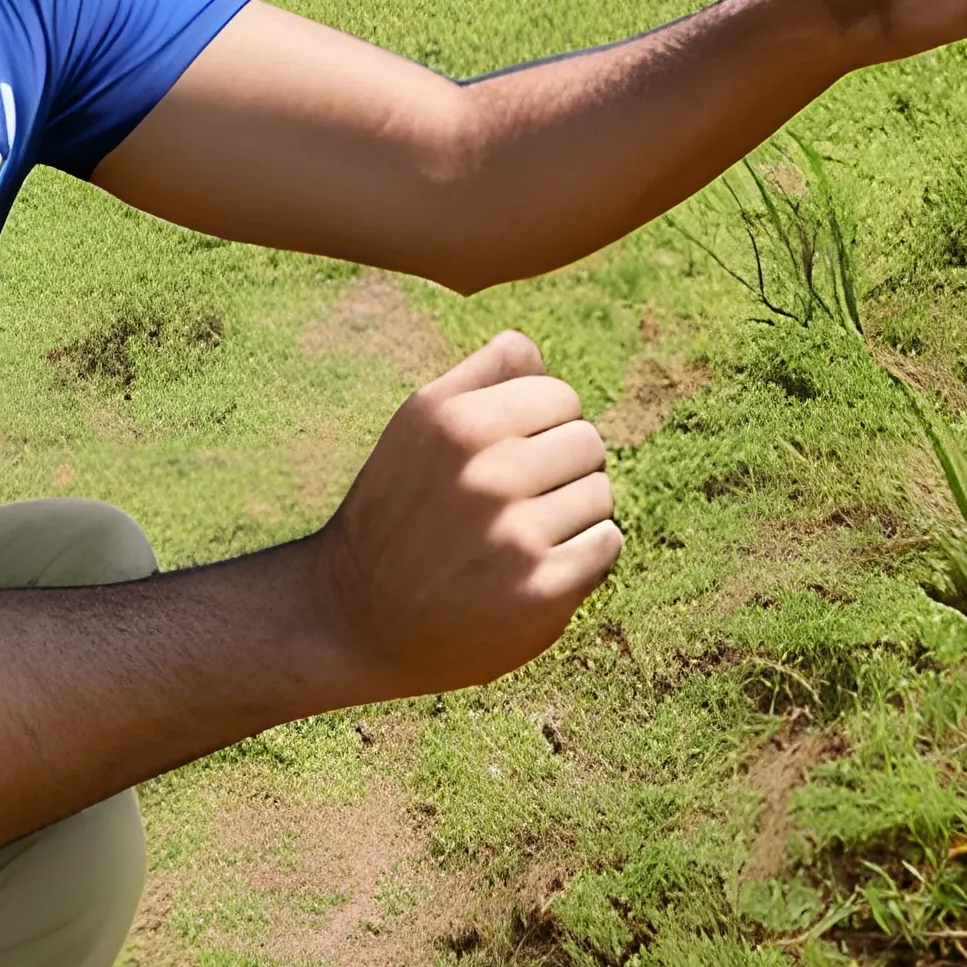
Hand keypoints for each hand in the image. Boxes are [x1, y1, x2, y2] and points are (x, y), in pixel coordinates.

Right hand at [310, 331, 621, 698]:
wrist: (359, 618)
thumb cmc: (396, 510)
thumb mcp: (416, 424)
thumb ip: (478, 376)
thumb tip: (531, 347)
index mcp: (456, 421)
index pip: (559, 394)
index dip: (542, 423)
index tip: (511, 454)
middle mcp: (486, 473)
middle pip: (588, 441)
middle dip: (563, 467)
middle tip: (519, 499)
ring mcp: (516, 536)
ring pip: (601, 494)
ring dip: (575, 513)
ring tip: (523, 535)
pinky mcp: (542, 593)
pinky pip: (607, 545)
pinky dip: (585, 556)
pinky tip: (539, 566)